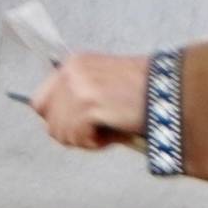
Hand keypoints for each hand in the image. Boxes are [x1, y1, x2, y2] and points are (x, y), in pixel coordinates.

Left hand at [30, 52, 149, 149]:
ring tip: (107, 133)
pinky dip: (96, 143)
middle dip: (69, 133)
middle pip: (48, 119)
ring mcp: (78, 87)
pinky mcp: (89, 104)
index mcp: (72, 64)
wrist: (168, 89)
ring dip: (85, 140)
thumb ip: (78, 96)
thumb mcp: (102, 83)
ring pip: (61, 132)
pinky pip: (78, 136)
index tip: (76, 127)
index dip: (55, 120)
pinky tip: (112, 135)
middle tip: (94, 135)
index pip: (40, 101)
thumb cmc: (142, 91)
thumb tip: (58, 123)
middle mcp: (70, 72)